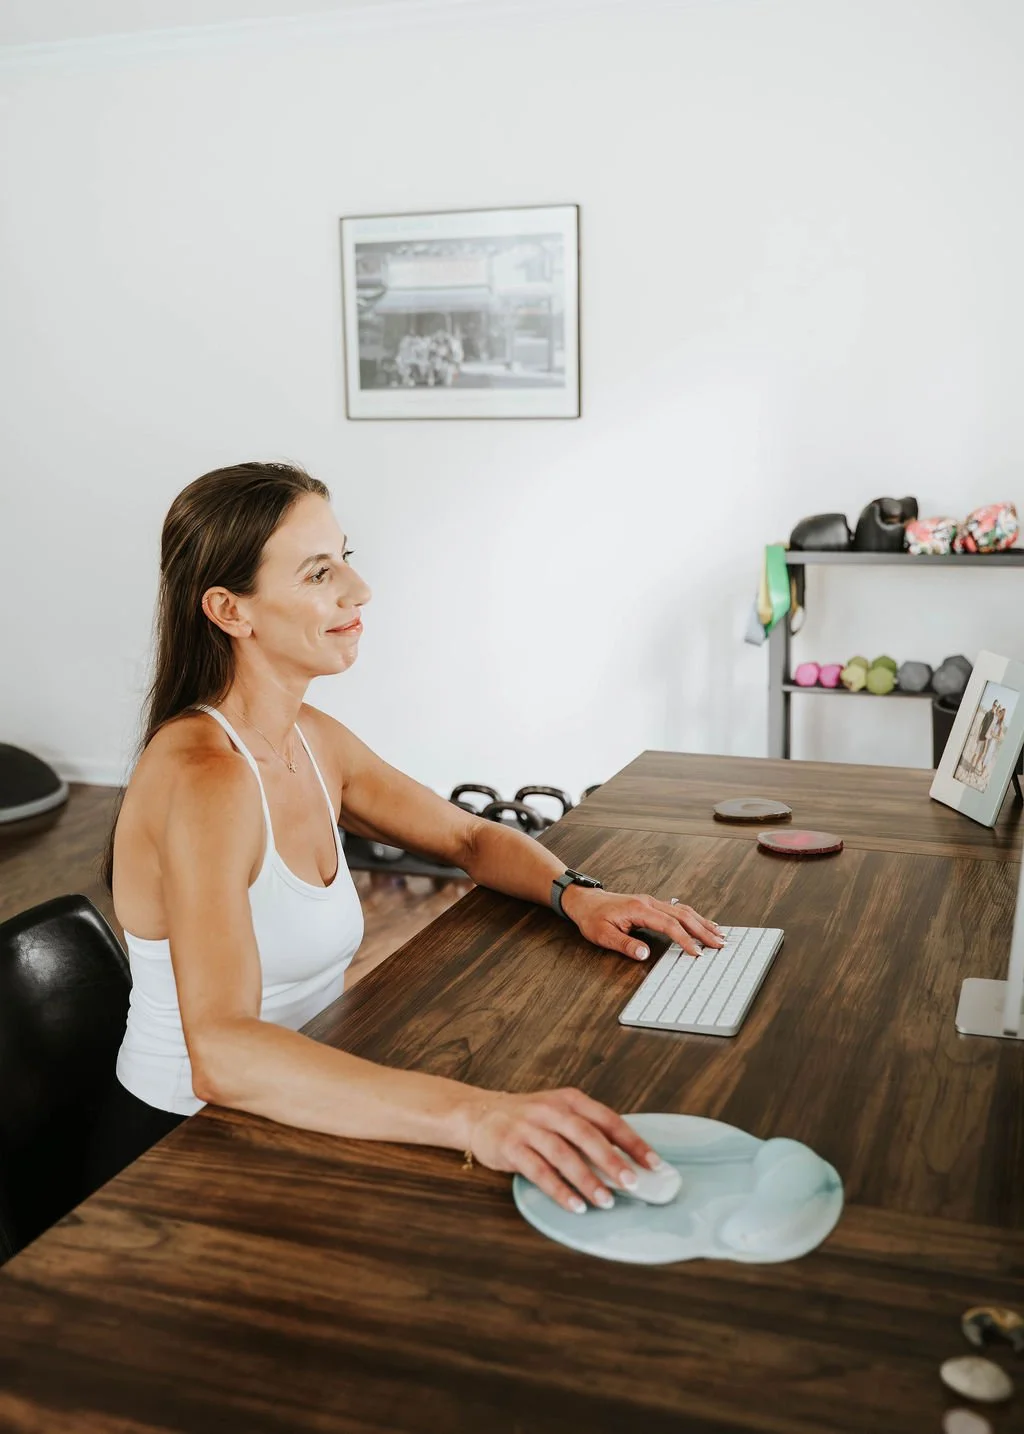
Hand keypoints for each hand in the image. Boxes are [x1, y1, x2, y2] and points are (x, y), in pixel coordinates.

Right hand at [464, 1086, 670, 1213]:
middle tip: (633, 1183)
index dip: (632, 1141)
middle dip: (612, 1161)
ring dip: (587, 1180)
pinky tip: (574, 1205)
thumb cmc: (529, 1118)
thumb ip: (587, 1132)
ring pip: (563, 1154)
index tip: (653, 1164)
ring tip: (606, 1201)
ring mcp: (529, 1128)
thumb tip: (626, 1163)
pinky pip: (538, 1171)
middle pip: (587, 1135)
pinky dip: (558, 1190)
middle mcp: (550, 1110)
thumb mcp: (559, 1114)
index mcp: (569, 1100)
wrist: (479, 1114)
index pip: (608, 1119)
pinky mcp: (511, 1147)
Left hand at [561, 887, 723, 961]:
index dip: (685, 939)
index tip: (697, 953)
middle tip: (721, 944)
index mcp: (640, 909)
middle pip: (683, 915)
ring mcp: (652, 902)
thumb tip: (644, 954)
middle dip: (703, 930)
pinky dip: (693, 918)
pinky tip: (702, 924)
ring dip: (702, 922)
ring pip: (683, 910)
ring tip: (719, 934)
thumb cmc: (593, 918)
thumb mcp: (603, 935)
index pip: (669, 925)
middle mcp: (649, 903)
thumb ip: (625, 944)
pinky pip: (677, 910)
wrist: (585, 901)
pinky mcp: (651, 905)